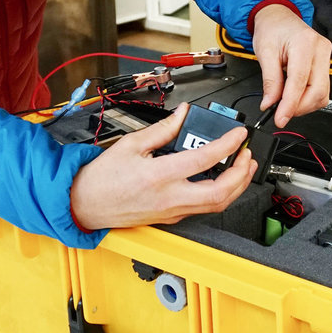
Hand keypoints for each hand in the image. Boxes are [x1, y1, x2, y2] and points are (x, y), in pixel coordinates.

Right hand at [69, 103, 256, 230]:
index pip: (205, 158)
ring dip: (236, 186)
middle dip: (241, 173)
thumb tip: (183, 114)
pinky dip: (220, 194)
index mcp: (159, 175)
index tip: (239, 134)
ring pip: (216, 205)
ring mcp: (172, 211)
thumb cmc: (102, 178)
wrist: (84, 204)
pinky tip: (222, 180)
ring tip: (243, 167)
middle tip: (246, 154)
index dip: (228, 145)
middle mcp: (170, 197)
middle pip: (220, 192)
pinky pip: (203, 208)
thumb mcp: (132, 144)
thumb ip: (163, 129)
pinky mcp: (171, 217)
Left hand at [252, 4, 331, 128]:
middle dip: (298, 107)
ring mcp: (326, 57)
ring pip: (322, 93)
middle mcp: (320, 49)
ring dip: (303, 105)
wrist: (278, 17)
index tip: (280, 118)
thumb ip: (270, 80)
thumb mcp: (264, 52)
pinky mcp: (325, 64)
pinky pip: (321, 89)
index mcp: (304, 43)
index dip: (290, 104)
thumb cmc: (272, 29)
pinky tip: (294, 95)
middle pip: (317, 91)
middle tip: (280, 112)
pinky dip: (307, 98)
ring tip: (285, 102)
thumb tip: (270, 104)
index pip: (300, 81)